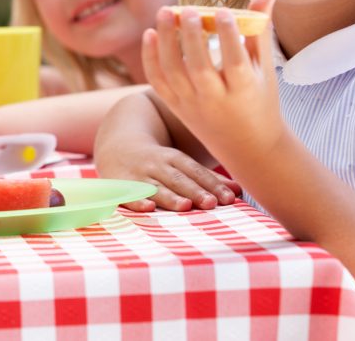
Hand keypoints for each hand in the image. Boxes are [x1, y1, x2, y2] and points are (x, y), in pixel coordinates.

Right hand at [96, 139, 240, 211]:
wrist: (116, 146)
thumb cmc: (158, 160)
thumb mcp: (181, 164)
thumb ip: (208, 179)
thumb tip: (238, 191)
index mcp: (174, 159)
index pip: (196, 172)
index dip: (213, 184)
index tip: (230, 198)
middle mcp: (157, 166)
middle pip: (178, 179)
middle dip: (195, 191)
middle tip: (211, 204)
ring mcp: (138, 176)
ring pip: (156, 187)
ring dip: (171, 197)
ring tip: (185, 206)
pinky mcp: (121, 185)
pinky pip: (129, 195)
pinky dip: (137, 202)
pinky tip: (148, 208)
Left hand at [142, 0, 283, 163]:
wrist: (247, 147)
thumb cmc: (260, 99)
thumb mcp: (264, 68)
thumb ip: (260, 28)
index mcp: (244, 91)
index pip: (235, 62)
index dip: (229, 36)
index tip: (222, 11)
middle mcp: (216, 100)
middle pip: (198, 68)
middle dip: (190, 36)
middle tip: (186, 9)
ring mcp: (192, 104)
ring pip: (172, 73)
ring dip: (165, 42)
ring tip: (164, 12)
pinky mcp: (175, 106)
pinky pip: (157, 82)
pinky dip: (150, 58)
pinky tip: (150, 33)